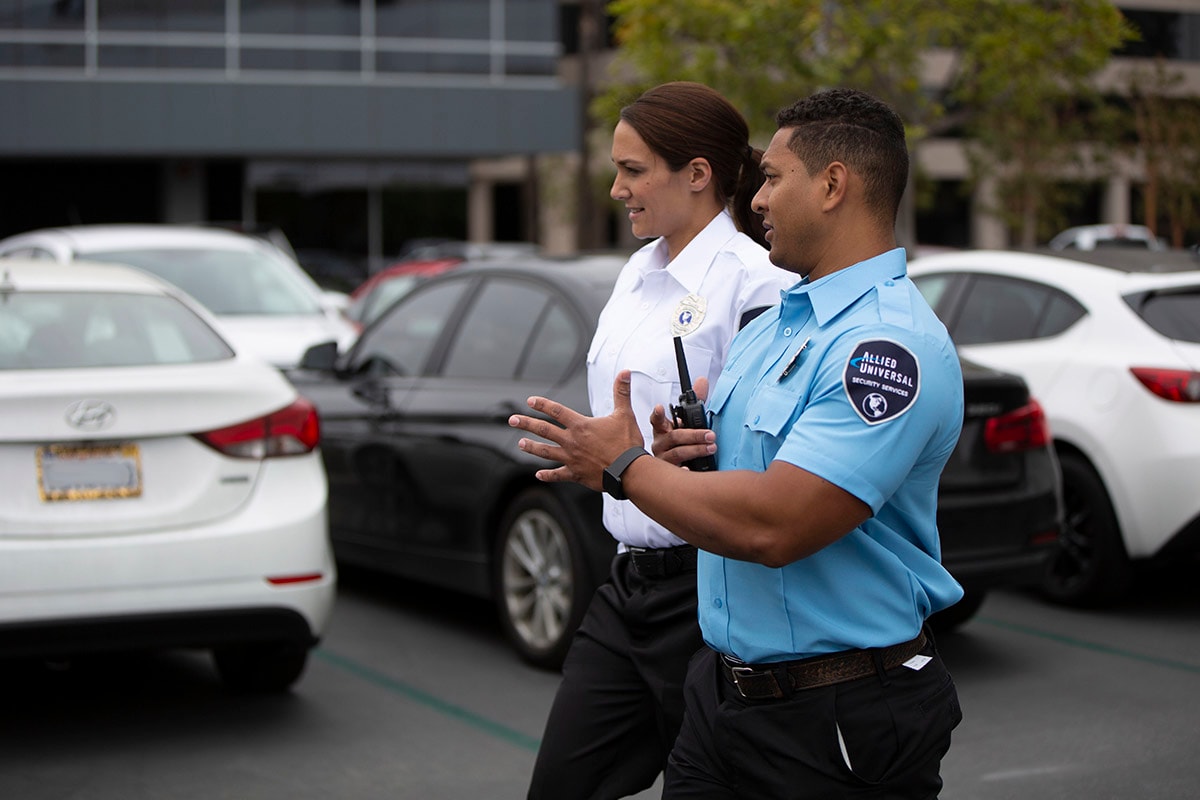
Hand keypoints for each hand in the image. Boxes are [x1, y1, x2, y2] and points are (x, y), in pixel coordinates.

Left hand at [509, 370, 644, 490]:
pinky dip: (547, 475)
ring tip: (520, 443)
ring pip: (546, 452)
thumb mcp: (624, 414)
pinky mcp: (576, 474)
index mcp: (581, 425)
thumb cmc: (627, 443)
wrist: (630, 471)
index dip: (542, 405)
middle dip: (526, 423)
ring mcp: (572, 458)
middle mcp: (572, 441)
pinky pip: (558, 474)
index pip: (557, 411)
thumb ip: (622, 392)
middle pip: (544, 430)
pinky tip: (538, 474)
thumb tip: (625, 372)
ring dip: (531, 447)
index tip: (530, 401)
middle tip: (512, 420)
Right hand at [649, 377, 716, 466]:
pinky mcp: (668, 473)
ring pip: (677, 453)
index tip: (660, 408)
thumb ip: (696, 401)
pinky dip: (683, 470)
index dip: (658, 414)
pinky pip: (675, 472)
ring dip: (696, 450)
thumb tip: (702, 380)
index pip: (656, 419)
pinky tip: (691, 469)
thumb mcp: (687, 420)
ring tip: (711, 448)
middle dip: (694, 435)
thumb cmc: (680, 441)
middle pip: (674, 436)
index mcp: (662, 429)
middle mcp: (660, 443)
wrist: (673, 465)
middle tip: (710, 435)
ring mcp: (662, 458)